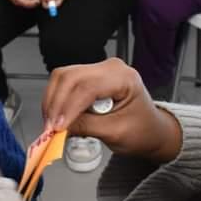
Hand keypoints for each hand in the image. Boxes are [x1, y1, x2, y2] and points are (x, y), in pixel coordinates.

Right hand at [0, 0, 39, 7]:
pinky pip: (26, 3)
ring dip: (34, 2)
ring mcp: (17, 2)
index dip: (34, 2)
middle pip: (28, 5)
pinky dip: (31, 1)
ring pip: (28, 5)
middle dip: (35, 2)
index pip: (27, 3)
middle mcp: (17, 2)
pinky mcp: (18, 1)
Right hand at [41, 58, 182, 163]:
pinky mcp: (89, 78)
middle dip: (55, 104)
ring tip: (52, 125)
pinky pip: (66, 84)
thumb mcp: (115, 132)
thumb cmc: (142, 131)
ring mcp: (98, 70)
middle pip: (70, 77)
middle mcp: (109, 68)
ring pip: (63, 78)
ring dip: (53, 102)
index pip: (87, 86)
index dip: (67, 107)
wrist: (151, 131)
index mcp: (123, 77)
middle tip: (49, 128)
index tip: (57, 127)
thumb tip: (58, 127)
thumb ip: (86, 127)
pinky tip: (57, 118)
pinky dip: (57, 101)